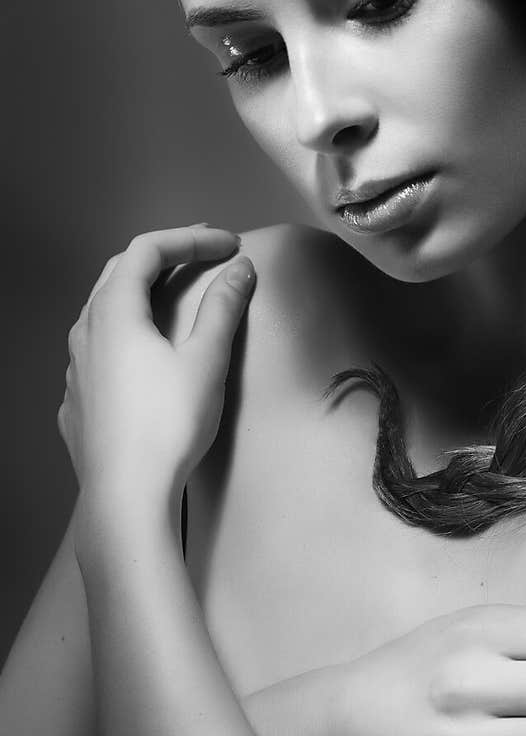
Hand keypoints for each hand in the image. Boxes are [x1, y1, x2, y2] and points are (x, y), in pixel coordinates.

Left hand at [58, 225, 254, 505]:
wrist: (126, 497)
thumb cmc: (169, 424)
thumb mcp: (206, 360)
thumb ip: (222, 308)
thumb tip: (240, 268)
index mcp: (114, 313)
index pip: (146, 250)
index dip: (189, 239)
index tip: (229, 245)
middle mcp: (84, 332)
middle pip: (118, 274)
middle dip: (163, 257)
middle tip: (204, 254)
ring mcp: (74, 369)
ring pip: (102, 313)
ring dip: (140, 295)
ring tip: (174, 298)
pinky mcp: (76, 403)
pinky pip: (98, 352)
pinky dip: (126, 336)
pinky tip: (144, 358)